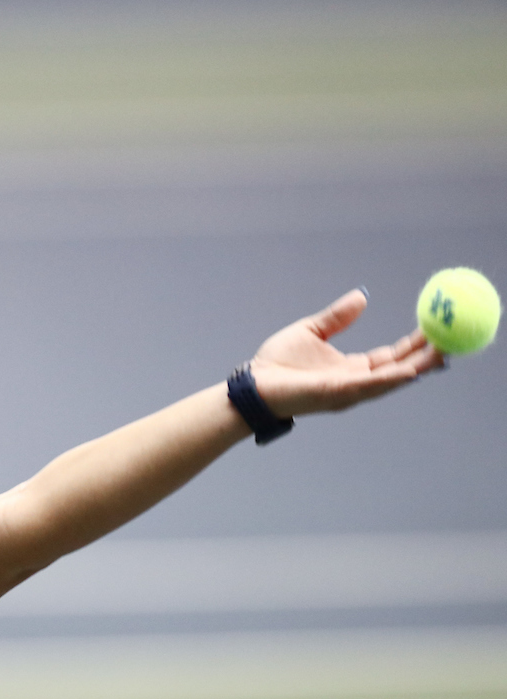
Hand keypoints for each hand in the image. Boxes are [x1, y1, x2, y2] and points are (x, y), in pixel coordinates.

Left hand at [249, 288, 445, 417]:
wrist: (253, 385)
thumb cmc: (276, 363)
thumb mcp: (312, 331)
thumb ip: (338, 317)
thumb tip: (362, 296)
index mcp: (351, 368)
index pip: (392, 357)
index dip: (414, 344)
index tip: (436, 327)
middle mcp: (355, 382)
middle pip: (400, 369)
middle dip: (426, 357)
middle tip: (453, 339)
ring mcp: (348, 391)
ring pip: (391, 380)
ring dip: (417, 367)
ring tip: (443, 352)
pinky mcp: (336, 394)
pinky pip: (368, 386)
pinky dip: (390, 379)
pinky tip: (409, 370)